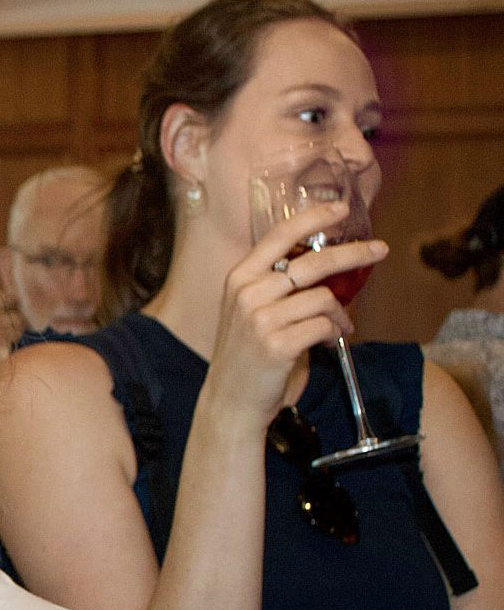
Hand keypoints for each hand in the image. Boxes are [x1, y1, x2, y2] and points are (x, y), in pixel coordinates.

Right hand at [200, 199, 384, 424]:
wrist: (231, 400)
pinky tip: (330, 342)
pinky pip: (324, 326)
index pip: (280, 235)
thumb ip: (279, 286)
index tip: (341, 209)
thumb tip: (327, 263)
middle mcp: (247, 294)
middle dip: (353, 254)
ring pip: (324, 298)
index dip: (313, 218)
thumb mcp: (253, 311)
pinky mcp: (277, 345)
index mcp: (240, 278)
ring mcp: (260, 320)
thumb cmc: (249, 355)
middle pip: (312, 262)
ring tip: (342, 326)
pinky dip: (335, 333)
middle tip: (379, 251)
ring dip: (341, 313)